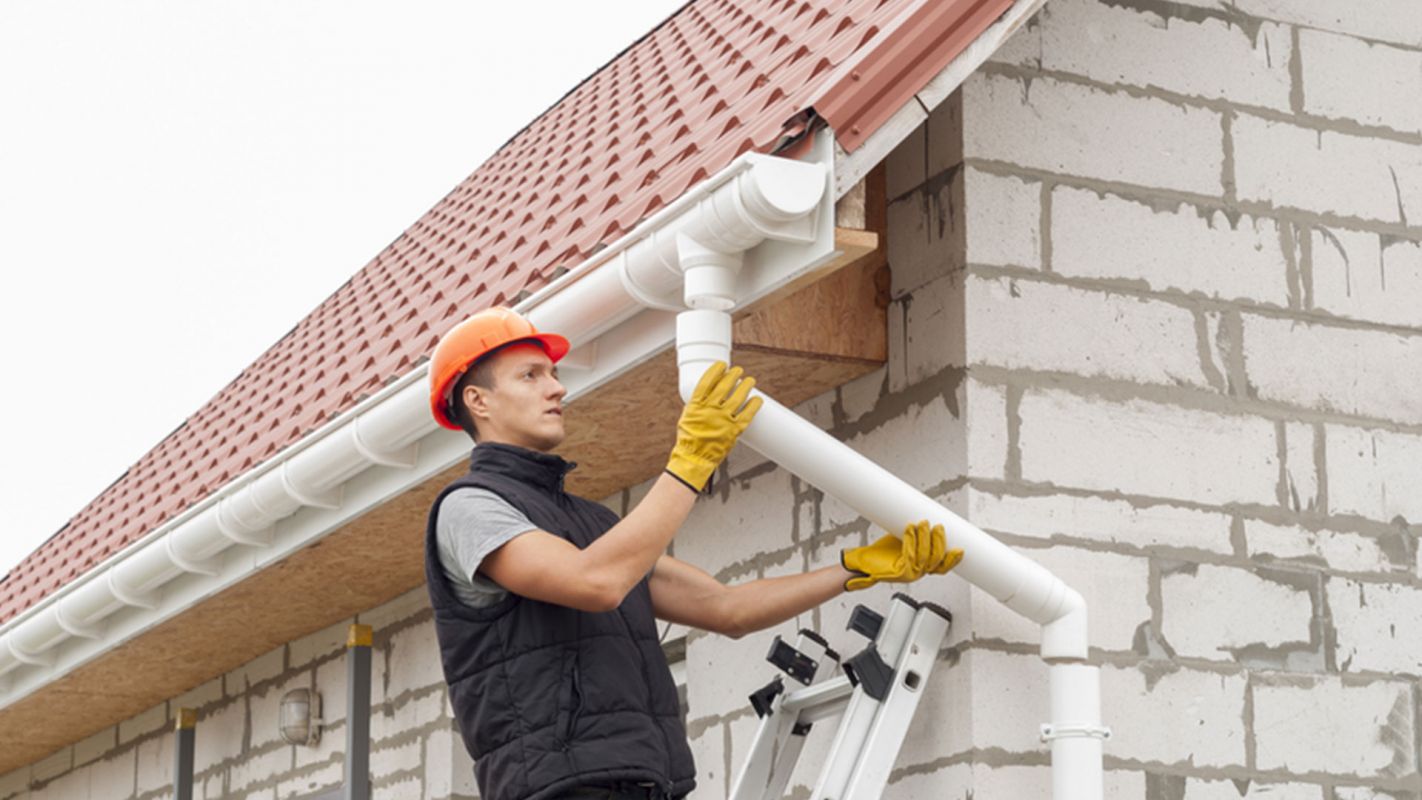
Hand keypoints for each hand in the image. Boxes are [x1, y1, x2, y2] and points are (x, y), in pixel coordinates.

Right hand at [665, 361, 762, 491]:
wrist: (694, 458)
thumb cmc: (689, 439)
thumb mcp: (686, 417)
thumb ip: (696, 405)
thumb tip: (705, 394)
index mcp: (696, 405)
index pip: (707, 381)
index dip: (716, 370)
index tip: (722, 365)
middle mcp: (710, 409)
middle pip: (725, 386)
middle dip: (733, 375)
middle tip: (738, 370)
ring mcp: (723, 419)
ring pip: (738, 397)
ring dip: (746, 386)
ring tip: (750, 380)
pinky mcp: (734, 430)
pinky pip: (747, 414)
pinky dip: (754, 405)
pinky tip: (757, 399)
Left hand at [841, 520, 962, 590]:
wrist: (862, 562)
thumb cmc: (882, 552)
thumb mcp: (904, 540)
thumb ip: (916, 533)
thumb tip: (925, 515)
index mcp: (922, 566)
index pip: (943, 566)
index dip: (953, 559)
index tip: (960, 549)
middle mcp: (918, 572)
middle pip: (936, 560)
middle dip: (939, 542)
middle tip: (938, 526)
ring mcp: (910, 574)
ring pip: (925, 556)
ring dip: (926, 539)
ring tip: (924, 523)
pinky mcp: (900, 572)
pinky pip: (910, 555)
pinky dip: (911, 539)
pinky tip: (910, 529)